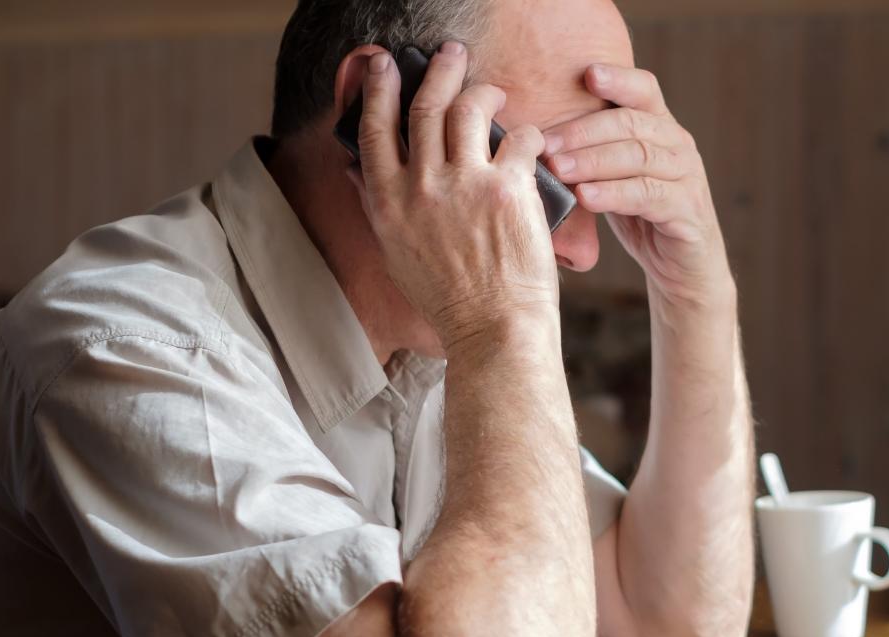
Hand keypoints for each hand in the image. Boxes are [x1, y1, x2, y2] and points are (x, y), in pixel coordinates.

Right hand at [349, 43, 559, 350]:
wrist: (492, 331)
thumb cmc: (447, 300)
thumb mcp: (395, 254)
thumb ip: (377, 206)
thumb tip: (357, 171)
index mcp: (387, 202)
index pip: (374, 127)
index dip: (378, 87)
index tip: (384, 63)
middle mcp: (421, 187)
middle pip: (426, 104)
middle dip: (439, 69)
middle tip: (450, 53)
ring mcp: (464, 185)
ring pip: (470, 108)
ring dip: (484, 89)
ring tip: (495, 89)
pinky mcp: (507, 190)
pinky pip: (520, 138)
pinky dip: (528, 134)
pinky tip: (532, 141)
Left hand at [543, 65, 729, 305]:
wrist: (682, 269)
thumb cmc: (640, 218)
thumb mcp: (614, 178)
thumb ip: (591, 154)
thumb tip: (532, 139)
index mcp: (661, 129)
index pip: (644, 90)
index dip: (618, 79)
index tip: (586, 73)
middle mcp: (678, 145)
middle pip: (632, 122)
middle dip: (583, 130)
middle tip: (545, 143)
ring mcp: (687, 176)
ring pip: (638, 156)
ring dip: (593, 160)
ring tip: (558, 168)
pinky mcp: (688, 210)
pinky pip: (648, 194)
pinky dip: (614, 193)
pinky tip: (586, 196)